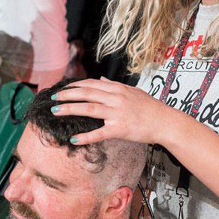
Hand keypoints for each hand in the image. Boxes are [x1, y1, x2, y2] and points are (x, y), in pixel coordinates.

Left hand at [50, 77, 174, 144]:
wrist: (165, 122)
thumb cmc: (150, 108)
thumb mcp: (133, 92)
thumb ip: (115, 86)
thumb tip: (101, 79)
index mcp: (117, 89)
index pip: (91, 84)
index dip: (75, 86)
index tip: (63, 88)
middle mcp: (115, 99)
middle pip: (86, 94)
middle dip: (67, 95)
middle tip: (53, 98)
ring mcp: (117, 114)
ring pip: (89, 109)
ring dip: (69, 109)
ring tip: (55, 112)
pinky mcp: (119, 129)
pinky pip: (99, 133)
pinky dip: (85, 136)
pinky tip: (74, 139)